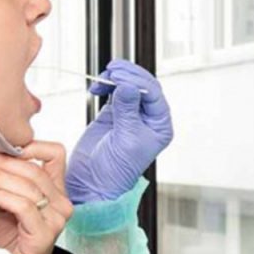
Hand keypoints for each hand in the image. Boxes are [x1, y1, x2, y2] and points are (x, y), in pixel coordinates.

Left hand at [0, 142, 73, 253]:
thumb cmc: (10, 240)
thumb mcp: (8, 201)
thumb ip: (7, 179)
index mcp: (56, 192)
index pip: (55, 154)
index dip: (30, 144)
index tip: (0, 143)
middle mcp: (61, 204)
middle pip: (34, 168)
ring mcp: (55, 219)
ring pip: (27, 185)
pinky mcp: (44, 234)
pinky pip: (21, 205)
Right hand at [66, 59, 173, 203]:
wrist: (94, 182)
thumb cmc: (116, 171)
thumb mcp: (125, 139)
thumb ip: (127, 110)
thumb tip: (128, 86)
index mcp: (160, 126)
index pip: (154, 95)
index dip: (138, 82)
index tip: (120, 78)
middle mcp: (149, 119)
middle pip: (143, 86)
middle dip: (128, 75)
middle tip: (112, 71)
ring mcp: (131, 115)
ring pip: (128, 85)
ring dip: (116, 78)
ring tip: (103, 79)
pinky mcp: (114, 114)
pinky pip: (114, 91)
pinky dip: (106, 85)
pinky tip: (98, 87)